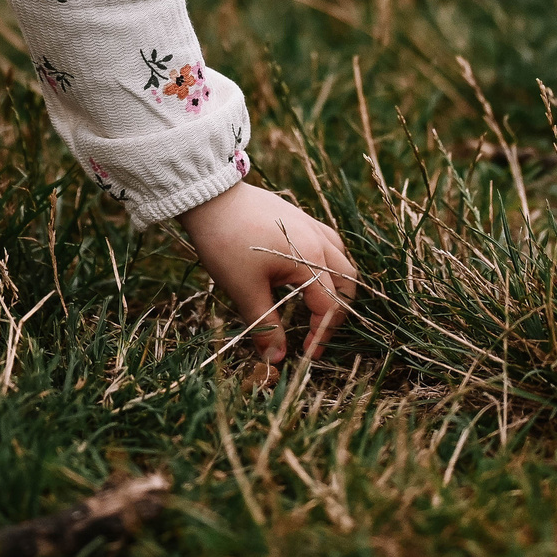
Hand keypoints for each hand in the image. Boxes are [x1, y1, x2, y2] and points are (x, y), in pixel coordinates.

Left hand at [181, 182, 359, 372]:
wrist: (210, 197)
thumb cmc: (226, 243)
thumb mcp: (244, 290)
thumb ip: (265, 326)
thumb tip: (276, 360)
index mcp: (310, 260)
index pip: (329, 307)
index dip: (321, 335)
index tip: (306, 355)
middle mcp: (319, 242)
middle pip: (347, 283)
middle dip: (336, 312)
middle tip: (316, 332)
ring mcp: (312, 226)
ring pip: (342, 261)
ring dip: (336, 287)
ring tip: (318, 306)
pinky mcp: (301, 218)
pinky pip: (329, 244)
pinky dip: (329, 265)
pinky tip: (311, 273)